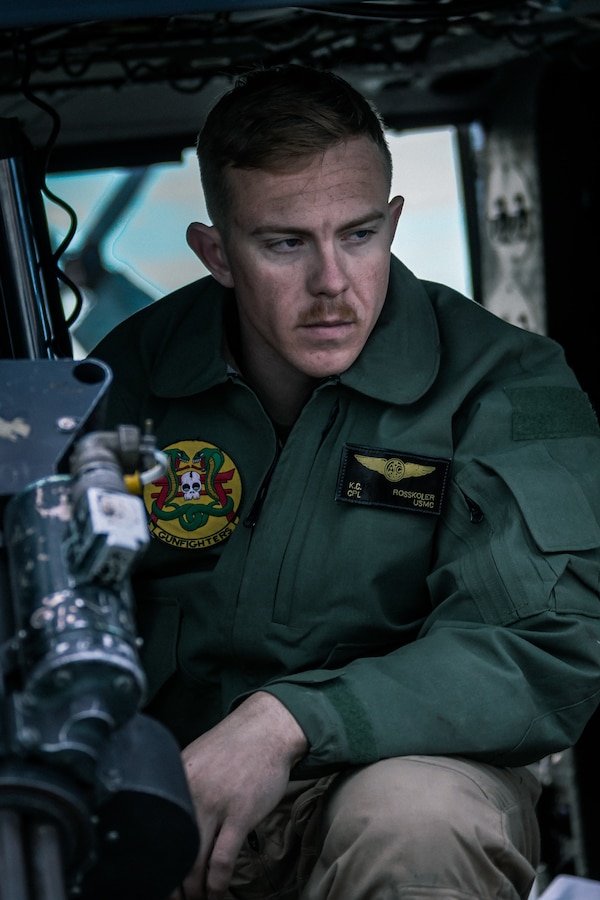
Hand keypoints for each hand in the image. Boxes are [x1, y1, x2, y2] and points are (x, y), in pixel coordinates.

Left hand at [173, 691, 307, 899]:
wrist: (268, 729)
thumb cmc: (235, 745)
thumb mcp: (198, 758)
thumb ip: (184, 786)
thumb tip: (173, 816)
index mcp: (176, 779)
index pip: (157, 829)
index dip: (157, 860)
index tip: (158, 878)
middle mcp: (190, 793)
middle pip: (173, 851)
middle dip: (172, 885)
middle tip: (174, 899)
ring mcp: (215, 805)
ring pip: (194, 862)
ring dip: (194, 891)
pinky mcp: (240, 815)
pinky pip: (222, 860)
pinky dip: (216, 884)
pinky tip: (217, 894)